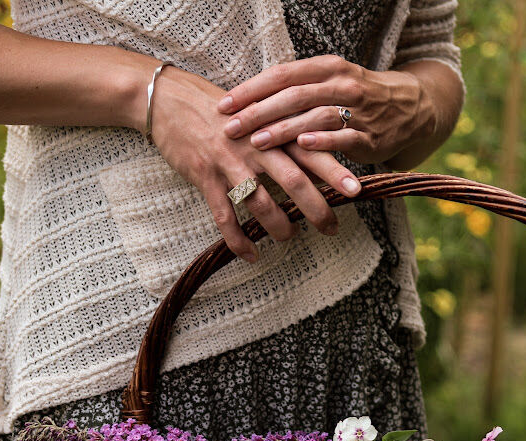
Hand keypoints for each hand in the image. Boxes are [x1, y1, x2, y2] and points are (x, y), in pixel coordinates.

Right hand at [143, 64, 363, 262]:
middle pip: (294, 181)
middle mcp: (255, 146)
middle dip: (316, 209)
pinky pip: (225, 216)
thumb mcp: (256, 112)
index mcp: (272, 129)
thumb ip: (282, 132)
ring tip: (289, 237)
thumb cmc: (219, 109)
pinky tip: (250, 255)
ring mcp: (229, 162)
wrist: (170, 99)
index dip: (334, 172)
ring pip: (261, 203)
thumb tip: (315, 157)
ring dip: (278, 226)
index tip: (356, 191)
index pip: (310, 151)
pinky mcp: (205, 177)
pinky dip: (238, 240)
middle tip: (332, 229)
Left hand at [216, 55, 436, 164]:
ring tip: (257, 142)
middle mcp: (342, 84)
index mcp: (328, 67)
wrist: (411, 108)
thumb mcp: (329, 81)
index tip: (224, 104)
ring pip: (315, 115)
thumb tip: (248, 99)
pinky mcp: (371, 136)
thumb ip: (296, 88)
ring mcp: (358, 110)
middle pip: (293, 95)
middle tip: (231, 127)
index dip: (251, 89)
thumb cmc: (357, 96)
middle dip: (258, 112)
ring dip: (284, 129)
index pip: (282, 74)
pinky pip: (344, 136)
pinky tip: (301, 147)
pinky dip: (322, 140)